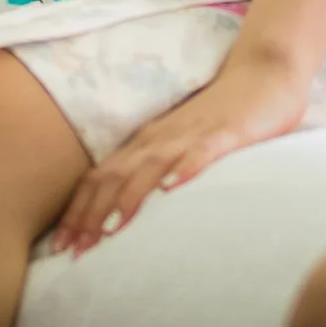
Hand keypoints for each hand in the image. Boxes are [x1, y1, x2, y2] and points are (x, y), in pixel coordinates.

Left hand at [50, 48, 308, 256]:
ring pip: (151, 166)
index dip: (78, 211)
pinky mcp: (226, 133)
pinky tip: (172, 188)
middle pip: (117, 176)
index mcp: (148, 142)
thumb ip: (155, 171)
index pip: (101, 177)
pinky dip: (184, 169)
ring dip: (129, 198)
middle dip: (92, 215)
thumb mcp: (178, 144)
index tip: (61, 248)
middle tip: (75, 253)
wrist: (264, 73)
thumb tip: (125, 214)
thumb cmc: (220, 116)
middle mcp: (161, 138)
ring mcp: (193, 134)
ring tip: (111, 230)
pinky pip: (201, 152)